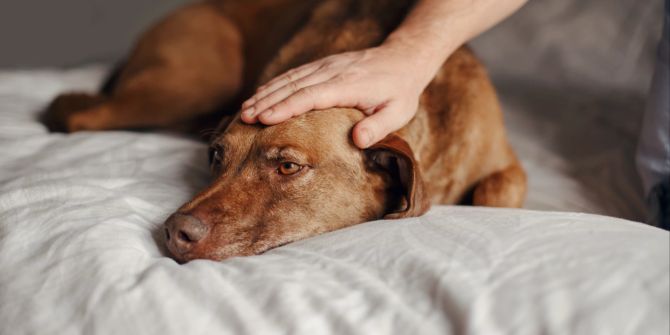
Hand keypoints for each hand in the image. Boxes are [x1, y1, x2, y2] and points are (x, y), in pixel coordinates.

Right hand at [240, 45, 432, 147]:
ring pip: (290, 79)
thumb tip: (358, 141)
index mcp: (348, 85)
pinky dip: (275, 85)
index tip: (265, 119)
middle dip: (267, 102)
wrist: (403, 59)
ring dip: (266, 93)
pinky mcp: (323, 65)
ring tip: (245, 110)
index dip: (286, 107)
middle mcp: (332, 72)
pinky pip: (295, 74)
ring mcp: (326, 66)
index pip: (310, 96)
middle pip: (293, 86)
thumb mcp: (398, 112)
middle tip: (245, 118)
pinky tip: (261, 95)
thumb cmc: (400, 91)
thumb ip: (378, 127)